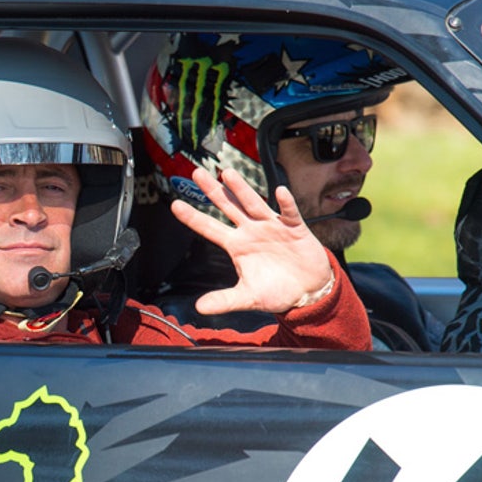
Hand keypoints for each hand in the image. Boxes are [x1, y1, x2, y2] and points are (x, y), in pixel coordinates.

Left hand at [169, 167, 332, 314]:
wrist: (308, 292)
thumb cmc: (276, 291)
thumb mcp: (247, 297)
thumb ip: (224, 300)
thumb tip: (199, 308)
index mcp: (236, 245)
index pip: (209, 228)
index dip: (193, 217)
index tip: (174, 205)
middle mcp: (250, 231)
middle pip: (228, 206)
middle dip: (213, 191)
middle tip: (197, 173)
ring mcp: (271, 227)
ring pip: (254, 203)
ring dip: (241, 189)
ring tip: (228, 174)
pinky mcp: (295, 229)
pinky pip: (289, 214)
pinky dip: (285, 204)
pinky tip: (280, 192)